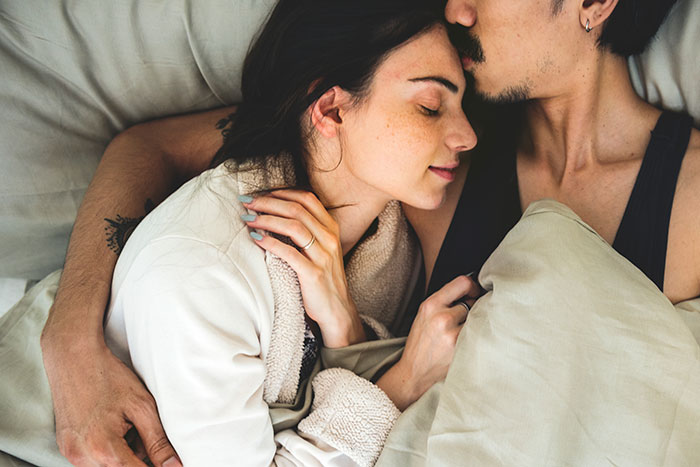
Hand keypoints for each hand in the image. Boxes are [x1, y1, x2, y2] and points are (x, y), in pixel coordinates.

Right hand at [41, 327, 180, 466]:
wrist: (74, 360)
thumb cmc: (108, 377)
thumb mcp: (142, 406)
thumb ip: (157, 441)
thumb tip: (173, 465)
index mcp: (104, 449)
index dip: (156, 466)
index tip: (166, 461)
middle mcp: (83, 457)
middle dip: (138, 456)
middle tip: (139, 427)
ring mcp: (72, 454)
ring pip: (108, 466)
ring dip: (122, 453)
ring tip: (124, 423)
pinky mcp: (66, 448)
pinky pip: (93, 459)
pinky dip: (107, 448)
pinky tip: (111, 425)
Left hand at [241, 190, 364, 347]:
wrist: (337, 310)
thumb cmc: (323, 278)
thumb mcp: (321, 248)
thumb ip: (307, 230)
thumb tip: (276, 213)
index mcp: (331, 228)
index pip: (307, 198)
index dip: (282, 192)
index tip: (261, 193)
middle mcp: (329, 238)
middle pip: (297, 209)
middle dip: (268, 202)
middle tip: (247, 202)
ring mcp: (323, 256)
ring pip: (294, 226)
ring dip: (267, 219)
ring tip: (248, 218)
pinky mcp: (313, 274)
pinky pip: (289, 253)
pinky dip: (271, 243)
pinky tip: (256, 238)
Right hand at [377, 274, 480, 410]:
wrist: (414, 372)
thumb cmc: (421, 343)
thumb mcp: (425, 315)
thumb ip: (445, 301)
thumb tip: (473, 292)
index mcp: (431, 305)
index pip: (463, 282)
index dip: (473, 286)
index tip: (475, 292)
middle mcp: (442, 318)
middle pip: (473, 303)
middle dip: (472, 310)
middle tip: (464, 321)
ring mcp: (452, 335)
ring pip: (477, 320)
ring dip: (474, 326)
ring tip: (462, 334)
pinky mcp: (461, 350)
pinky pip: (478, 336)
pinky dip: (476, 339)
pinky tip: (465, 345)